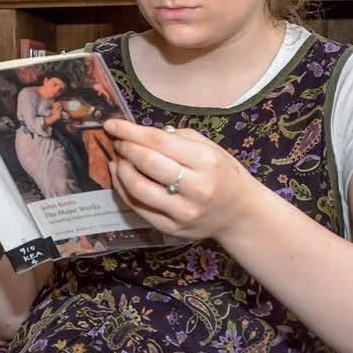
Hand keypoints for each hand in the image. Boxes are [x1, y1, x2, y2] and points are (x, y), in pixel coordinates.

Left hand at [103, 118, 261, 241]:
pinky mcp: (171, 229)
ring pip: (137, 188)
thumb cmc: (222, 174)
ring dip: (120, 169)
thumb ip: (175, 138)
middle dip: (125, 148)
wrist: (241, 214)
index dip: (130, 131)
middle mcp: (196, 188)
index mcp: (206, 161)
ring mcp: (183, 212)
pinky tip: (121, 176)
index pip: (159, 142)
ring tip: (119, 159)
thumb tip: (138, 133)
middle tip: (117, 140)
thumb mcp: (209, 148)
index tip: (112, 123)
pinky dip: (123, 189)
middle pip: (147, 163)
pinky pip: (138, 207)